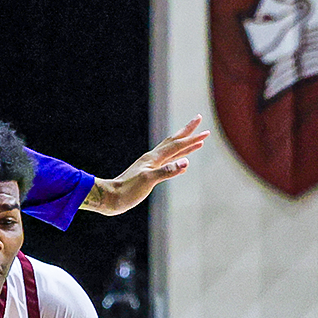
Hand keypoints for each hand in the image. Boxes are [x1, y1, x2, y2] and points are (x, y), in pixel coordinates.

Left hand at [81, 115, 209, 215]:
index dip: (192, 140)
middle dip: (187, 132)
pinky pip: (167, 163)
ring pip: (171, 150)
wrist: (111, 198)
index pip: (177, 146)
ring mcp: (151, 165)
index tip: (206, 133)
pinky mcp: (149, 174)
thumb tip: (186, 163)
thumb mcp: (148, 180)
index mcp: (154, 158)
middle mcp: (153, 158)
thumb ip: (167, 171)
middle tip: (198, 120)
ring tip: (194, 140)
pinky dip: (177, 160)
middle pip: (173, 141)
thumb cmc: (128, 191)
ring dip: (183, 144)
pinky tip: (182, 163)